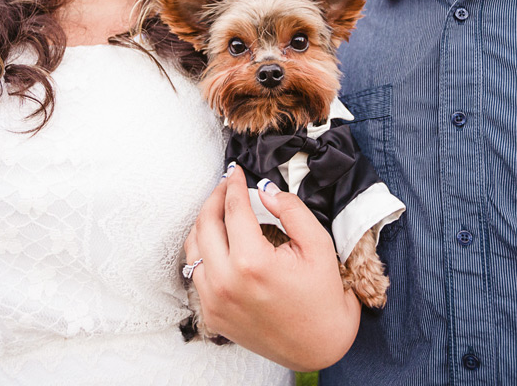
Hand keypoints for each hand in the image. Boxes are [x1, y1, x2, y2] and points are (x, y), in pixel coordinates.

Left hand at [184, 164, 360, 370]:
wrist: (319, 346)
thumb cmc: (322, 296)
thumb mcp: (317, 245)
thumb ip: (290, 210)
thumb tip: (263, 190)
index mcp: (252, 263)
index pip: (233, 210)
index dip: (233, 185)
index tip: (234, 171)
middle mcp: (226, 283)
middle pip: (205, 225)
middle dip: (214, 198)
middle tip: (226, 185)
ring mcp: (215, 302)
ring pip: (194, 249)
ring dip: (204, 224)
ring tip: (220, 210)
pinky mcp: (212, 315)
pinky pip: (197, 274)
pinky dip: (204, 253)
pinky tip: (219, 243)